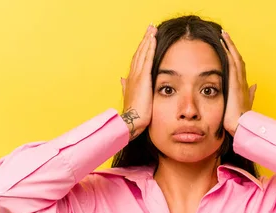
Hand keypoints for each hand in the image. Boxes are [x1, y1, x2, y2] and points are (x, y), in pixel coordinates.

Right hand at [120, 24, 156, 139]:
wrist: (132, 121)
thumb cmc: (134, 114)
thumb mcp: (130, 97)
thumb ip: (126, 87)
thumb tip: (122, 79)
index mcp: (130, 80)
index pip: (137, 60)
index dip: (141, 49)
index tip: (146, 39)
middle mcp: (132, 75)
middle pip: (139, 53)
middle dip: (145, 40)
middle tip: (150, 28)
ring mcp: (137, 76)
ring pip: (142, 53)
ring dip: (147, 40)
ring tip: (152, 29)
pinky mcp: (143, 78)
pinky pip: (147, 59)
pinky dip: (150, 48)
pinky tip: (153, 39)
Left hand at [221, 30, 256, 135]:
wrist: (241, 126)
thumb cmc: (240, 119)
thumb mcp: (245, 105)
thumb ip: (250, 94)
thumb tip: (255, 86)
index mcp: (243, 86)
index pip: (239, 67)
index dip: (234, 56)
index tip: (228, 47)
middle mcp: (243, 81)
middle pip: (238, 59)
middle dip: (232, 46)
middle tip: (225, 35)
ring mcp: (240, 81)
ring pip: (236, 58)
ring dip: (230, 45)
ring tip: (223, 34)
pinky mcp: (235, 82)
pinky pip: (232, 64)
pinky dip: (229, 53)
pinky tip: (224, 45)